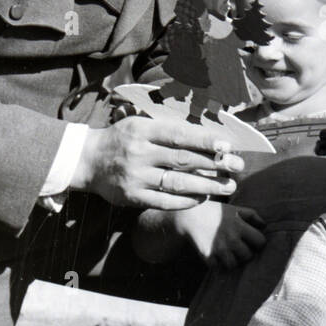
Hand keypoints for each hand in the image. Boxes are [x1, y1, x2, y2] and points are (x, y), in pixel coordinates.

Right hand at [72, 116, 243, 208]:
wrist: (88, 160)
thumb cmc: (123, 139)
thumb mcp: (140, 123)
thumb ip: (168, 128)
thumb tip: (207, 134)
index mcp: (142, 130)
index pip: (179, 135)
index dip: (204, 141)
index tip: (227, 145)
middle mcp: (139, 153)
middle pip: (183, 160)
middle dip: (214, 164)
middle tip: (236, 167)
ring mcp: (136, 176)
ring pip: (177, 183)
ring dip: (207, 186)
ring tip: (227, 186)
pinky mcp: (132, 196)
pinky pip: (165, 201)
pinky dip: (187, 201)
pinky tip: (203, 199)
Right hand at [172, 201, 265, 265]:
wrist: (189, 216)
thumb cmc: (215, 211)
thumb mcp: (234, 209)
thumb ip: (252, 215)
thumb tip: (264, 226)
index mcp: (239, 226)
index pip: (260, 242)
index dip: (259, 243)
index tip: (254, 243)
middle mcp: (231, 239)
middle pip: (248, 256)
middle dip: (246, 254)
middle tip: (241, 250)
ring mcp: (219, 248)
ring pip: (234, 265)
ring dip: (233, 261)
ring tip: (230, 255)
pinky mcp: (207, 255)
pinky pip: (218, 267)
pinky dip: (218, 264)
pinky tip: (217, 257)